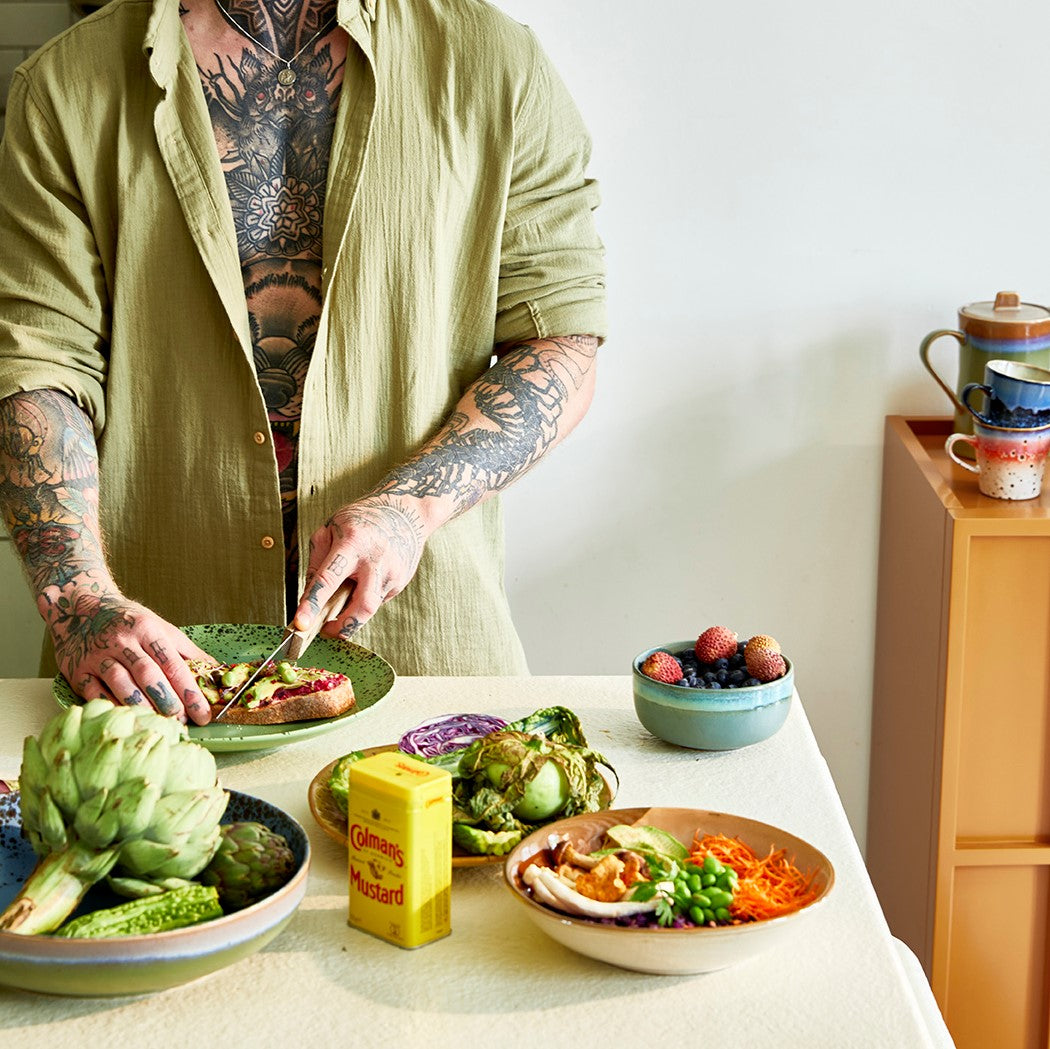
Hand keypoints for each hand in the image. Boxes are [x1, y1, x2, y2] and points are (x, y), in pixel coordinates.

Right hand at [45, 582, 215, 725]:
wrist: (81, 608)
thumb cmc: (130, 622)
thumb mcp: (161, 628)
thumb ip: (188, 652)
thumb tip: (218, 673)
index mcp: (147, 629)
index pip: (173, 664)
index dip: (190, 691)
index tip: (204, 713)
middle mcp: (122, 641)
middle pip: (148, 675)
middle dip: (168, 702)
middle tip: (183, 722)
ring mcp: (98, 656)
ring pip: (122, 685)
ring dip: (142, 707)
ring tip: (160, 726)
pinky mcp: (77, 671)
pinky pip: (95, 694)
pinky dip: (113, 708)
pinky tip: (128, 721)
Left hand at [294, 496, 424, 638]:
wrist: (405, 511)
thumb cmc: (360, 520)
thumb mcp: (330, 530)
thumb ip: (316, 562)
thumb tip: (308, 598)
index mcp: (352, 542)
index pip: (328, 579)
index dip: (313, 603)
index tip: (300, 624)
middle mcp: (376, 559)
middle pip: (362, 606)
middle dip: (342, 627)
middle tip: (325, 631)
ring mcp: (393, 572)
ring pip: (371, 609)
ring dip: (352, 615)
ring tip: (342, 602)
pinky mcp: (401, 580)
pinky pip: (377, 599)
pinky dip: (364, 598)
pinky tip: (364, 580)